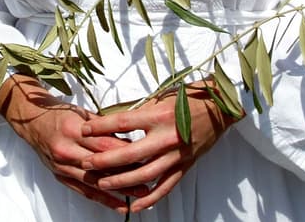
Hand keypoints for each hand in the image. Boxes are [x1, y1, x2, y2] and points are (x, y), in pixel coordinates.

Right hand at [0, 76, 143, 209]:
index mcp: (73, 130)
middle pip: (102, 165)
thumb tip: (129, 138)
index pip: (105, 145)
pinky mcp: (61, 176)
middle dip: (127, 173)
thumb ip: (103, 128)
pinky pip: (84, 192)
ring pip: (95, 182)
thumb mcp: (81, 114)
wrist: (31, 121)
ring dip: (119, 190)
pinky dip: (104, 200)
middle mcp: (67, 150)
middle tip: (149, 179)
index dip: (127, 151)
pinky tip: (120, 205)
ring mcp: (62, 166)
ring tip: (141, 195)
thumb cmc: (58, 114)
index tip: (146, 155)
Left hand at [78, 83, 243, 211]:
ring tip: (102, 183)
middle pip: (130, 154)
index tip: (84, 130)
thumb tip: (110, 119)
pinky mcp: (185, 166)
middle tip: (86, 164)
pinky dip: (150, 198)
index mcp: (159, 116)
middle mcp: (167, 137)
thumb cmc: (188, 97)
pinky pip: (165, 187)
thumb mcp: (160, 97)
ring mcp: (177, 155)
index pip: (123, 123)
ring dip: (122, 181)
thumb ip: (137, 111)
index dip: (101, 127)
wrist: (220, 108)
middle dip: (105, 160)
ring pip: (145, 174)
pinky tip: (134, 205)